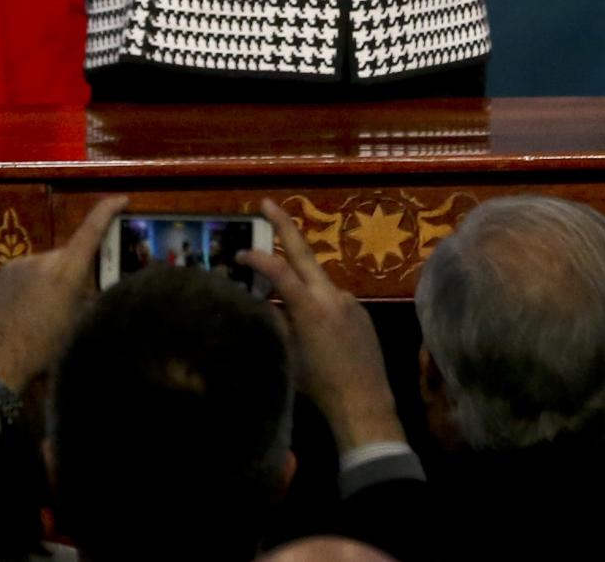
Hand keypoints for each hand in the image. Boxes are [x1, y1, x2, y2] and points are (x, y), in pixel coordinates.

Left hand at [0, 195, 126, 391]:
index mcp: (67, 270)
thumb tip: (95, 280)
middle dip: (76, 271)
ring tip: (45, 312)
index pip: (92, 229)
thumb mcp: (79, 323)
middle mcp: (44, 258)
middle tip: (75, 300)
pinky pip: (29, 272)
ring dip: (52, 280)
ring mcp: (21, 262)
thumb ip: (89, 294)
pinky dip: (34, 284)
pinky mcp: (4, 271)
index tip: (122, 199)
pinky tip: (26, 310)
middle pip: (69, 255)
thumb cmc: (45, 348)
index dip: (108, 210)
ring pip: (48, 265)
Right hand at [238, 200, 403, 451]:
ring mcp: (350, 301)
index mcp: (310, 306)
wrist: (364, 402)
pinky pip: (333, 300)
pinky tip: (317, 332)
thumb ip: (278, 322)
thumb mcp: (288, 354)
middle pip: (304, 252)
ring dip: (300, 283)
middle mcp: (332, 295)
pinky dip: (319, 305)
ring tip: (286, 306)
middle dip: (284, 225)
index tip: (240, 253)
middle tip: (266, 203)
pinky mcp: (361, 312)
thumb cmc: (319, 385)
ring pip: (318, 282)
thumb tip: (266, 302)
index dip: (257, 258)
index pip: (279, 270)